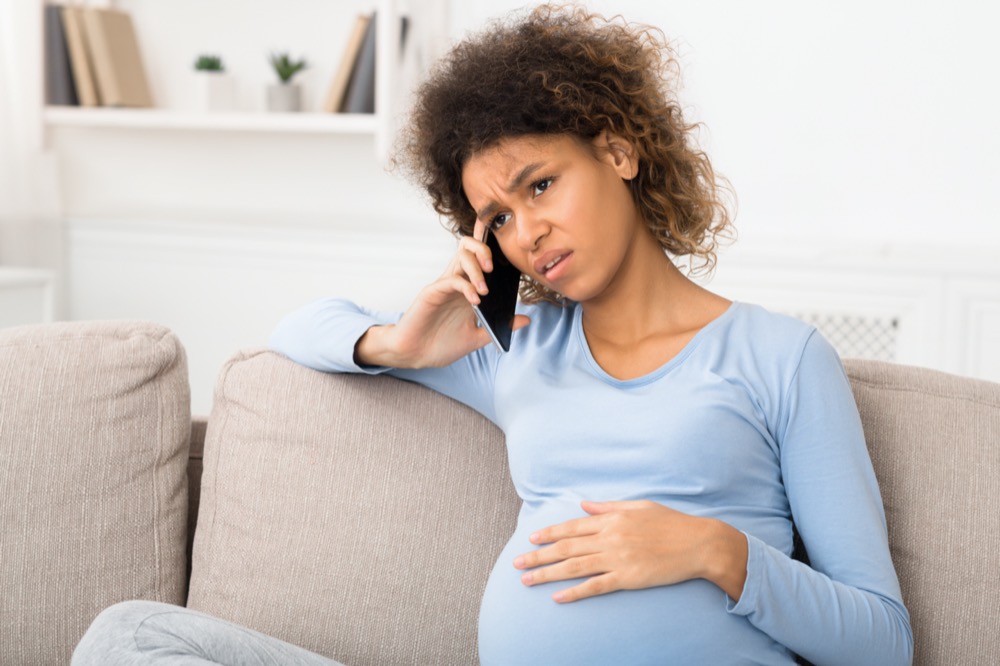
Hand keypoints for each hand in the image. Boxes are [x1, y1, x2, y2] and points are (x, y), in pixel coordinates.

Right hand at [356, 221, 529, 367]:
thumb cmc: (441, 344)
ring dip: (476, 267)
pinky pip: (452, 280)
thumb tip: (526, 320)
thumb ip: (499, 327)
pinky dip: (467, 287)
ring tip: (485, 289)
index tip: (504, 234)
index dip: (489, 242)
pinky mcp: (432, 293)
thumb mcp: (477, 338)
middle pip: (468, 246)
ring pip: (460, 255)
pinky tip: (475, 301)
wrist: (415, 355)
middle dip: (484, 249)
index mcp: (466, 288)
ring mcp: (443, 285)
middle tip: (492, 269)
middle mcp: (455, 281)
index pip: (478, 257)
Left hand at [513, 500, 747, 602]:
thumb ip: (609, 507)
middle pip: (566, 547)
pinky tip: (558, 597)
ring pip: (574, 567)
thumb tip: (584, 505)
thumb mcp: (639, 506)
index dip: (549, 533)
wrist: (699, 544)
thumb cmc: (671, 523)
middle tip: (517, 563)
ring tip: (527, 580)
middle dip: (538, 555)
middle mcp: (610, 537)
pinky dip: (575, 592)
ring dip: (548, 574)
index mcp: (612, 519)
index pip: (572, 526)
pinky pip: (596, 586)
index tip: (531, 539)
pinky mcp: (628, 578)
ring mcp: (618, 559)